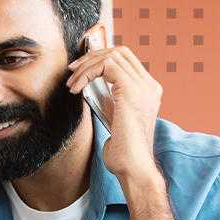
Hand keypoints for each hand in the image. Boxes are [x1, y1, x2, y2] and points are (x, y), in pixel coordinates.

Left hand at [67, 37, 175, 219]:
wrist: (134, 168)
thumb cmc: (123, 152)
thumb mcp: (114, 120)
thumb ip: (109, 101)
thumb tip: (90, 87)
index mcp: (148, 91)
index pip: (126, 60)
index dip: (101, 58)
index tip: (80, 68)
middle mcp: (149, 85)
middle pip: (120, 52)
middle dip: (92, 56)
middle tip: (72, 70)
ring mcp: (143, 86)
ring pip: (111, 56)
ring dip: (85, 66)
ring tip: (71, 82)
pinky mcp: (131, 90)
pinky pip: (106, 65)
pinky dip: (87, 72)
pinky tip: (76, 88)